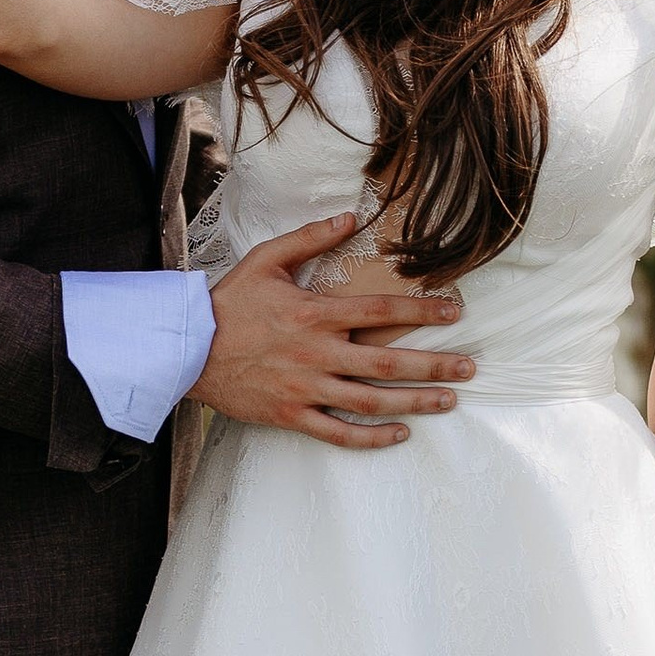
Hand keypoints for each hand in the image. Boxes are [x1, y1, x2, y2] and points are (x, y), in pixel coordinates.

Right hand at [197, 218, 475, 446]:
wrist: (184, 349)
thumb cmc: (227, 303)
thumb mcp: (266, 259)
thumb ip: (311, 238)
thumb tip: (351, 217)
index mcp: (314, 314)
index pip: (380, 313)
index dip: (422, 313)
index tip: (455, 313)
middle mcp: (316, 354)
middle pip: (388, 364)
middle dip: (434, 365)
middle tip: (470, 368)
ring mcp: (304, 389)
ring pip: (371, 402)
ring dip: (415, 403)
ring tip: (448, 400)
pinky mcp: (290, 416)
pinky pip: (338, 433)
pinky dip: (371, 438)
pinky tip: (399, 434)